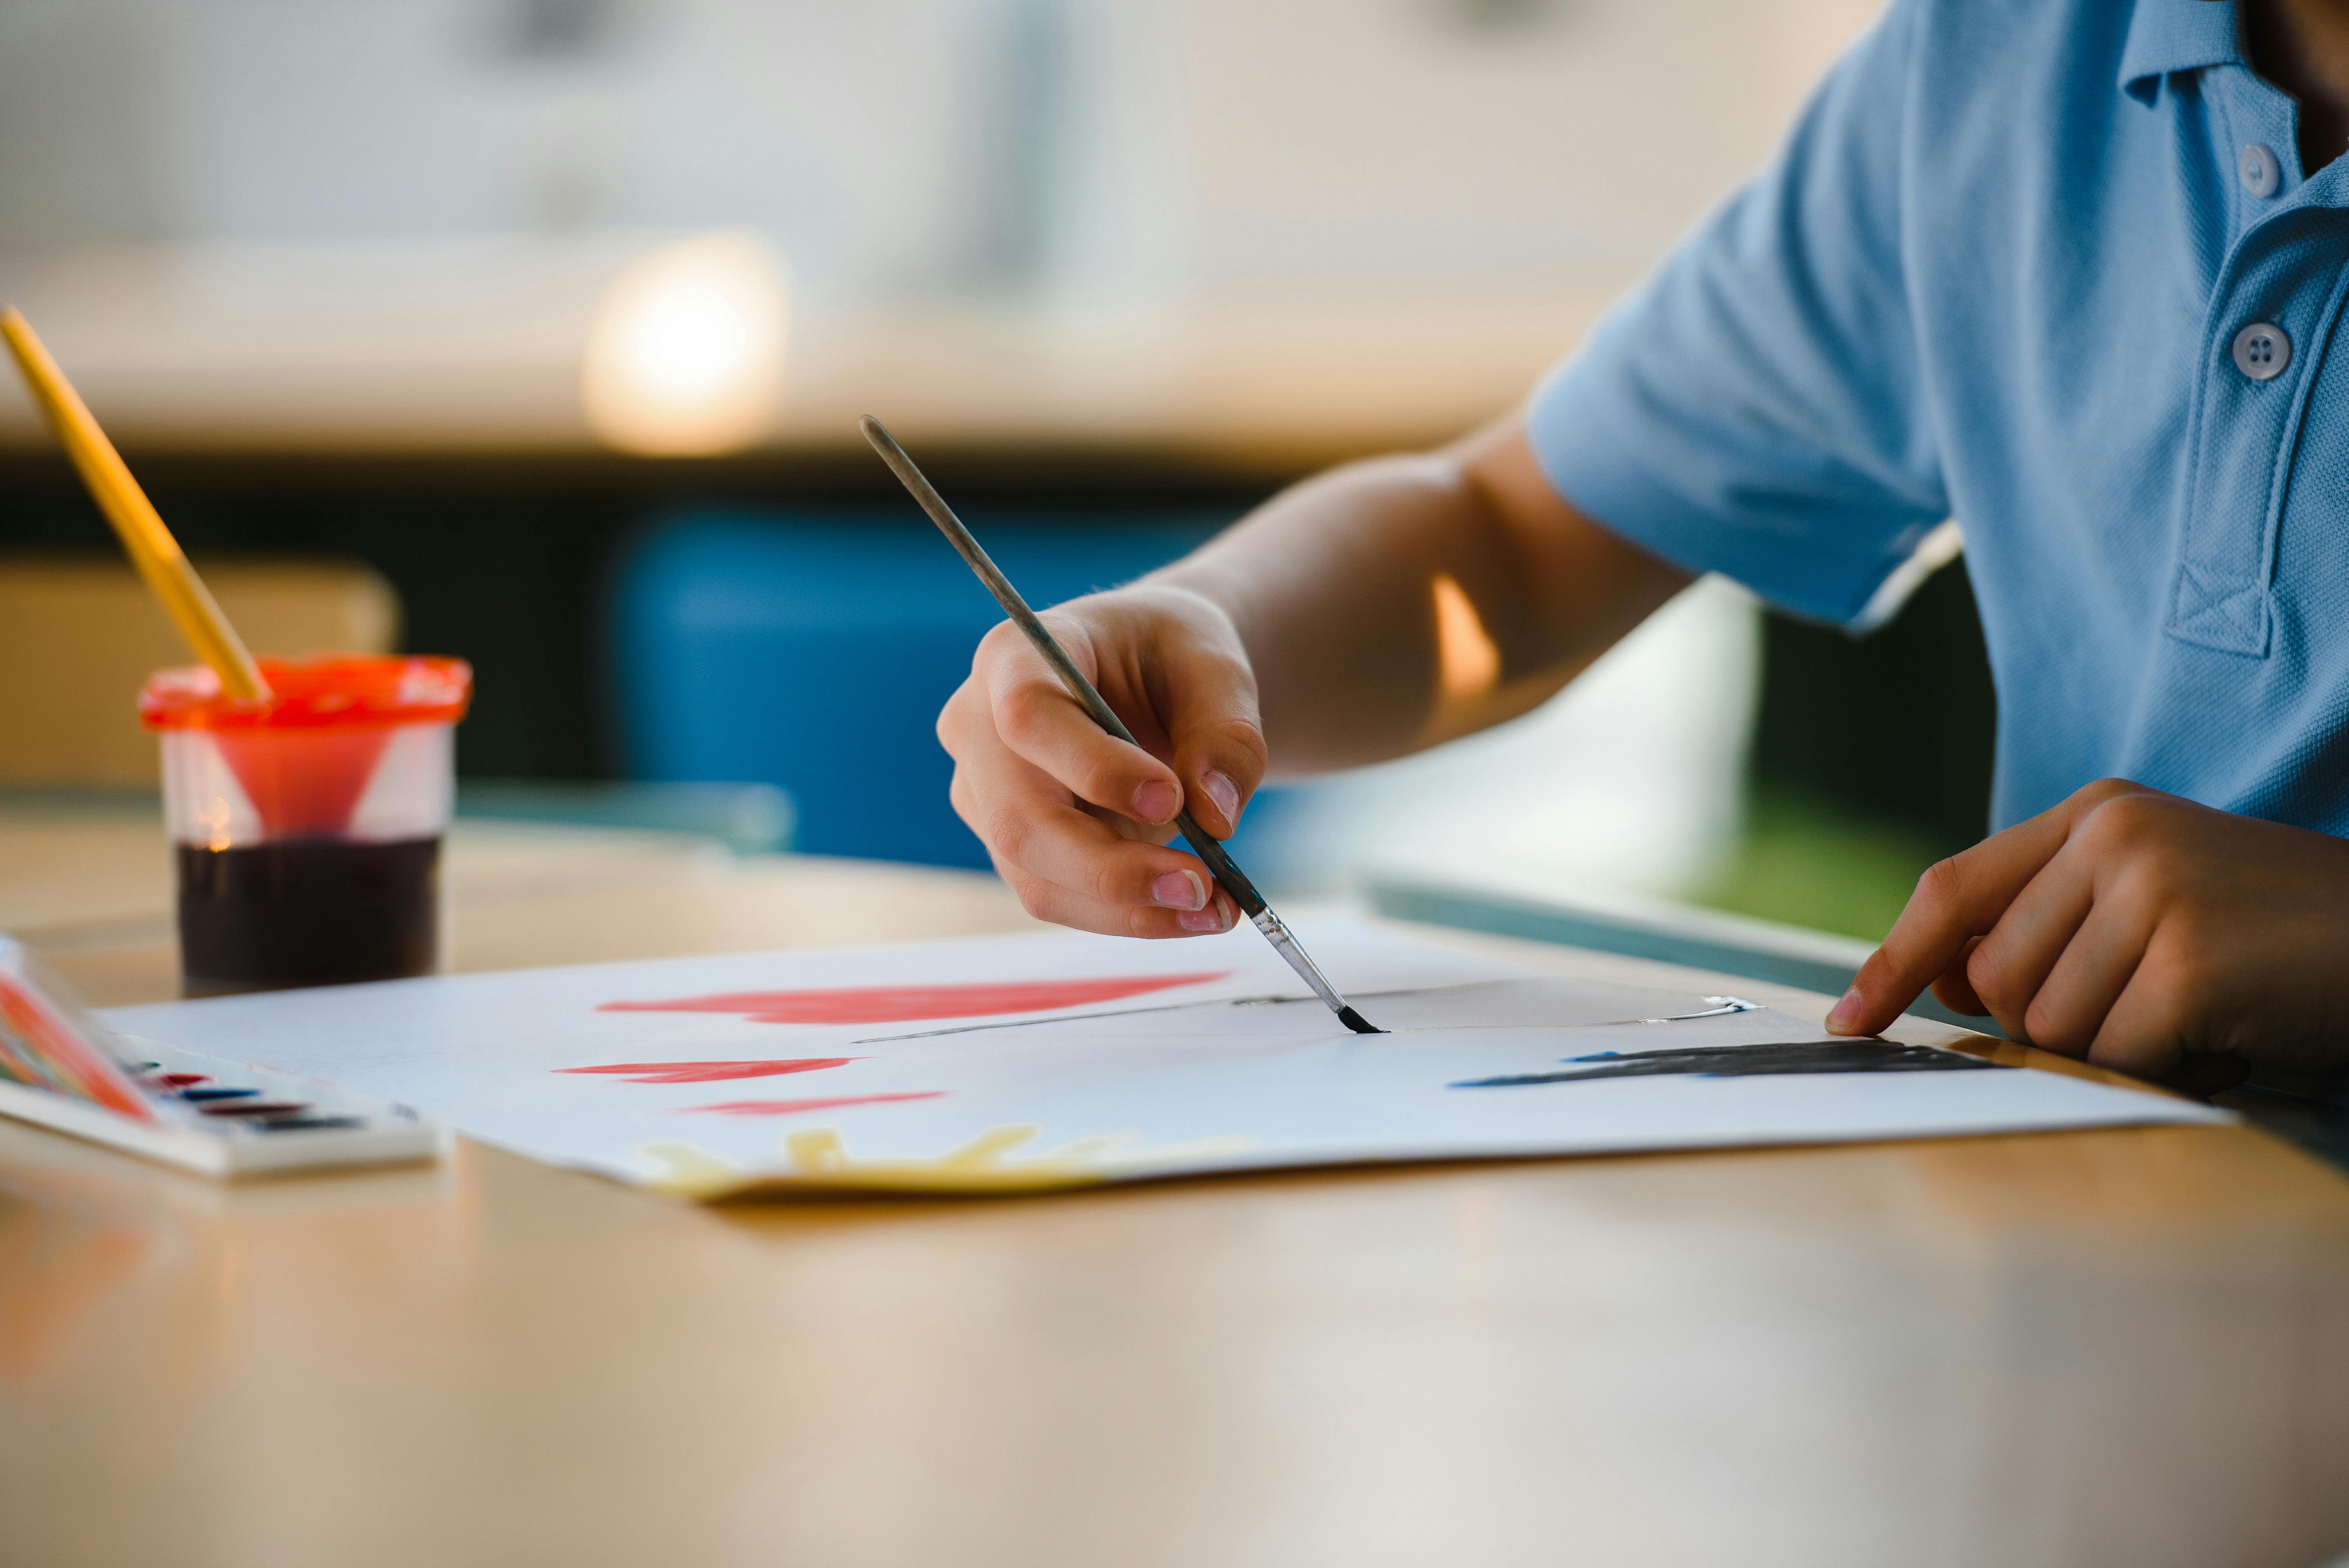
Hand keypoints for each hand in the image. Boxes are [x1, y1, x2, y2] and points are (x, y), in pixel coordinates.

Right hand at [937, 584, 1265, 937]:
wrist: (1154, 678)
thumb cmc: (1173, 659)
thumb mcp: (1215, 670)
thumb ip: (1224, 734)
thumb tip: (1216, 816)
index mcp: (1014, 658)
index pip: (1027, 718)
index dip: (1094, 768)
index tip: (1173, 800)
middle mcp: (977, 729)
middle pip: (1020, 820)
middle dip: (1112, 868)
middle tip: (1201, 886)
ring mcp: (985, 796)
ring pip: (1036, 878)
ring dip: (1129, 908)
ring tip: (1215, 909)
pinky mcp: (1013, 847)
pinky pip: (1060, 897)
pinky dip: (1130, 914)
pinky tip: (1191, 910)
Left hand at [1824, 778, 2348, 1090]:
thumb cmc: (2271, 934)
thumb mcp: (2149, 899)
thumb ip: (2044, 927)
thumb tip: (1939, 986)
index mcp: (2094, 813)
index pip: (1953, 889)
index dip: (1893, 959)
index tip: (1849, 1018)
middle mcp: (2112, 837)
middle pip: (1993, 978)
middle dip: (2058, 1020)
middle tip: (2153, 1003)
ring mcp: (2150, 891)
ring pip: (2049, 1025)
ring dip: (2120, 1047)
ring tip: (2199, 1011)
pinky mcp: (2186, 959)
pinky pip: (2117, 1056)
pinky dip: (2167, 1068)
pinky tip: (2223, 1034)